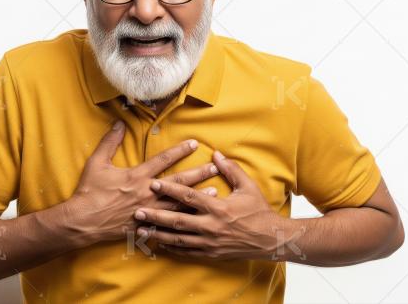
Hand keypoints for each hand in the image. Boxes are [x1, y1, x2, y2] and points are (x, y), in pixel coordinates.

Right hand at [63, 120, 219, 245]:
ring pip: (178, 203)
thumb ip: (109, 142)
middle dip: (198, 174)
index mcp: (136, 176)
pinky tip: (195, 218)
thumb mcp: (97, 163)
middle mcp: (147, 193)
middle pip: (178, 182)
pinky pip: (168, 223)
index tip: (194, 143)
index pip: (163, 160)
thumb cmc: (89, 191)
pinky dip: (183, 220)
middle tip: (215, 168)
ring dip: (197, 197)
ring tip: (214, 191)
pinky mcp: (145, 225)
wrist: (83, 221)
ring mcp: (148, 211)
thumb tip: (118, 123)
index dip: (180, 150)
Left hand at [133, 150, 287, 260]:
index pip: (188, 197)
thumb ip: (230, 169)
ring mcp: (210, 242)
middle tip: (136, 212)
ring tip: (140, 231)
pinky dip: (172, 248)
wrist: (271, 239)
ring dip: (158, 235)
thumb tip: (215, 154)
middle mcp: (211, 226)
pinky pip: (187, 252)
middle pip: (177, 221)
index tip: (153, 183)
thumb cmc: (259, 211)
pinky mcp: (211, 253)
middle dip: (155, 216)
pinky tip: (159, 244)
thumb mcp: (247, 187)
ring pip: (178, 239)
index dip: (169, 189)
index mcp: (218, 207)